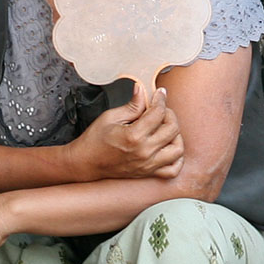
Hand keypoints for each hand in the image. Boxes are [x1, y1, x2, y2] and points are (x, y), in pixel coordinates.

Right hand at [65, 84, 183, 182]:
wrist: (86, 162)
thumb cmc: (94, 140)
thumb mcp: (110, 117)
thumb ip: (131, 105)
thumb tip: (142, 90)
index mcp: (134, 136)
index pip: (158, 113)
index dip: (160, 99)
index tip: (160, 93)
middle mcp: (144, 152)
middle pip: (172, 129)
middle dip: (169, 114)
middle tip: (160, 109)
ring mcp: (148, 164)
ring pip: (177, 149)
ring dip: (176, 135)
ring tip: (164, 128)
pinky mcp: (147, 172)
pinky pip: (172, 170)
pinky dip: (177, 159)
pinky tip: (168, 147)